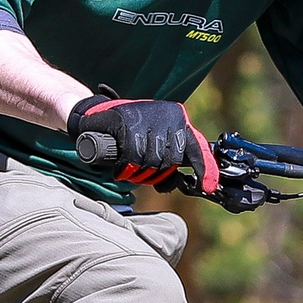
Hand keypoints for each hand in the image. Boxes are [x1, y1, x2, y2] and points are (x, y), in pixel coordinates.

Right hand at [68, 96, 222, 192]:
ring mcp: (149, 117)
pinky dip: (126, 168)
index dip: (204, 169)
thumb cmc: (127, 133)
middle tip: (140, 173)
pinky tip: (119, 167)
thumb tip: (176, 183)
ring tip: (127, 169)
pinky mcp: (128, 122)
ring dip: (139, 173)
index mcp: (178, 118)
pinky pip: (133, 158)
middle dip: (156, 174)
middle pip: (172, 161)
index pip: (196, 147)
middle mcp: (168, 115)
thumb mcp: (153, 142)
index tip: (207, 187)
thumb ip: (168, 158)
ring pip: (153, 161)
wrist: (95, 115)